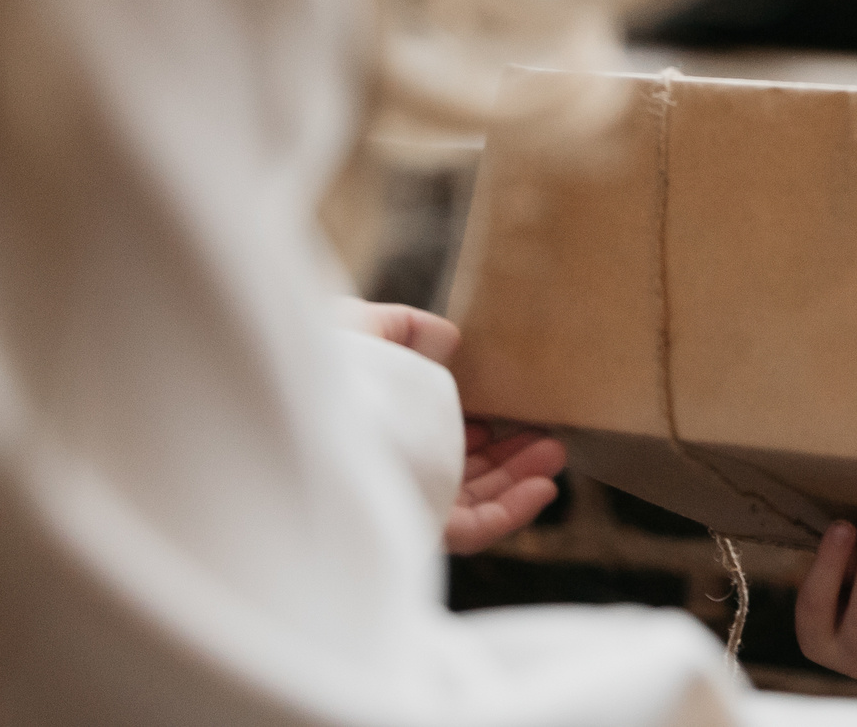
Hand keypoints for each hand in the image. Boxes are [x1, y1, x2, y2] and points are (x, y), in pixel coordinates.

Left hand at [333, 300, 564, 553]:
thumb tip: (448, 337)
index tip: (507, 402)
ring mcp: (401, 499)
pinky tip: (545, 485)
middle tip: (546, 434)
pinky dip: (512, 511)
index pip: (428, 431)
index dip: (470, 420)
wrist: (301, 414)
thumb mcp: (360, 328)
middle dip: (506, 453)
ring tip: (555, 451)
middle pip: (456, 468)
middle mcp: (388, 466)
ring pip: (471, 498)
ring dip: (518, 477)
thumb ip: (402, 327)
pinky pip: (473, 529)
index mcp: (376, 425)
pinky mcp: (414, 528)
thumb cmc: (321, 369)